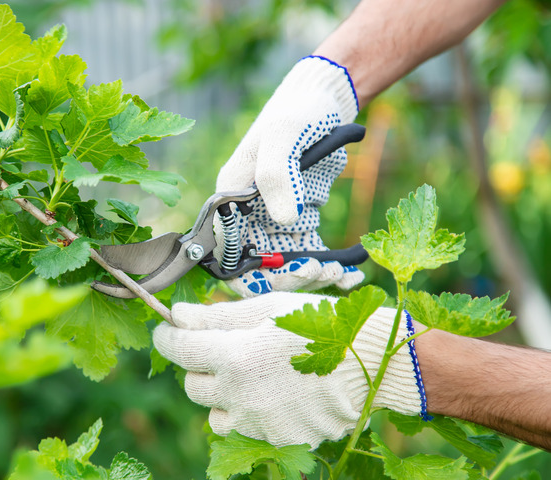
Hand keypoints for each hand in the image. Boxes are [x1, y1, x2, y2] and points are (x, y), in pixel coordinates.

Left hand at [153, 292, 424, 448]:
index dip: (167, 336)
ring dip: (222, 395)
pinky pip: (249, 429)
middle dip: (201, 365)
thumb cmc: (322, 324)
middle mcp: (240, 396)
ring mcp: (259, 424)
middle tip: (225, 348)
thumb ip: (216, 315)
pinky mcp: (279, 439)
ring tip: (251, 375)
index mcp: (233, 357)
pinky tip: (277, 393)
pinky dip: (252, 412)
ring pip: (216, 414)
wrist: (376, 363)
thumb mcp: (267, 308)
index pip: (177, 349)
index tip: (169, 329)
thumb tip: (176, 315)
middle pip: (192, 385)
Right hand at [216, 56, 363, 295]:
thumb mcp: (284, 135)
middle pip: (257, 268)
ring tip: (340, 272)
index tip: (292, 269)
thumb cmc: (298, 112)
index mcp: (230, 199)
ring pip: (285, 267)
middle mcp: (247, 216)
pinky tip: (352, 272)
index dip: (254, 274)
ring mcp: (273, 220)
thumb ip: (276, 175)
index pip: (228, 254)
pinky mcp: (299, 221)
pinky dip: (330, 268)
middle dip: (289, 279)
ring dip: (312, 277)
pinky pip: (309, 255)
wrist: (324, 100)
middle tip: (321, 272)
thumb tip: (283, 220)